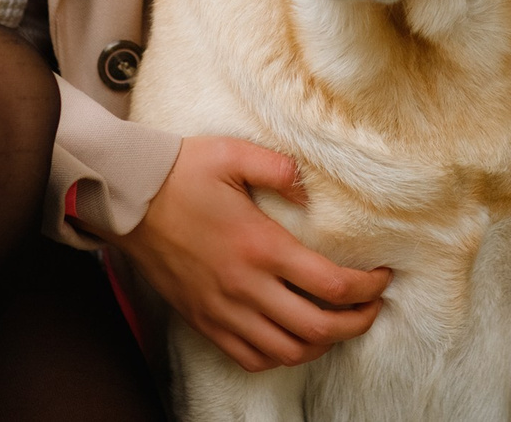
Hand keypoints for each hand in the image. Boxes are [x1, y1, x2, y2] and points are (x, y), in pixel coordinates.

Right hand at [94, 135, 391, 372]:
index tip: (382, 276)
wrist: (129, 201)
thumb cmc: (181, 174)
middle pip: (318, 328)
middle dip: (356, 323)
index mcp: (261, 246)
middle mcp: (246, 287)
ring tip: (336, 324)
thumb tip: (309, 189)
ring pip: (287, 352)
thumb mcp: (233, 153)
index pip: (332, 285)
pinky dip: (280, 356)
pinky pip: (251, 358)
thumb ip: (278, 168)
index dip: (367, 288)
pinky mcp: (205, 321)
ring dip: (321, 344)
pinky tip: (292, 337)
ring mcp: (224, 310)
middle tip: (372, 307)